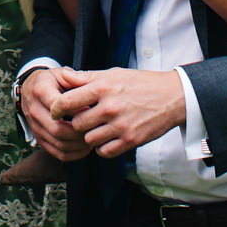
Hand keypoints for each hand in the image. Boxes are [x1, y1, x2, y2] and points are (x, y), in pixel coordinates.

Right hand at [20, 68, 87, 162]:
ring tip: (92, 138)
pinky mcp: (39, 139)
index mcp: (40, 91)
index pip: (58, 106)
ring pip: (59, 144)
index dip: (76, 111)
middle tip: (95, 128)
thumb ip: (75, 79)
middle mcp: (35, 111)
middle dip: (79, 132)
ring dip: (78, 145)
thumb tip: (90, 93)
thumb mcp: (61, 73)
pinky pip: (57, 153)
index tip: (91, 109)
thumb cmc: (50, 81)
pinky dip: (73, 154)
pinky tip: (84, 147)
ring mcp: (35, 127)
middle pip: (57, 129)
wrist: (30, 89)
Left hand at [51, 65, 185, 158]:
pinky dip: (102, 147)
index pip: (68, 101)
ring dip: (89, 136)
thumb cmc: (140, 83)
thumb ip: (86, 77)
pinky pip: (104, 152)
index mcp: (103, 87)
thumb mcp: (113, 74)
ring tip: (95, 128)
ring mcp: (120, 126)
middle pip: (76, 124)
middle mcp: (110, 107)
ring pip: (89, 139)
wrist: (171, 97)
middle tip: (80, 120)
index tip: (55, 111)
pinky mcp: (130, 141)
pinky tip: (106, 138)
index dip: (56, 108)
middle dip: (75, 123)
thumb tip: (63, 74)